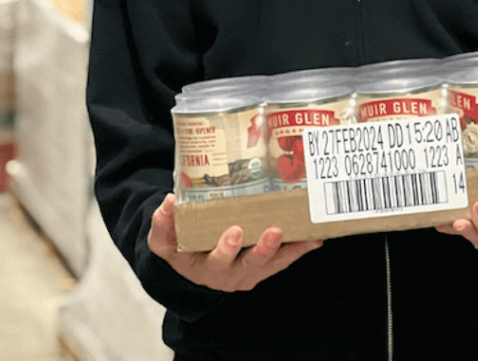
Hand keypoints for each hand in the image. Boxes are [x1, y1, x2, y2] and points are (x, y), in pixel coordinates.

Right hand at [147, 193, 322, 291]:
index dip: (226, 249)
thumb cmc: (179, 247)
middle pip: (250, 265)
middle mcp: (230, 274)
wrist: (192, 264)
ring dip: (289, 250)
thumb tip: (168, 202)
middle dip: (263, 249)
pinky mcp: (264, 266)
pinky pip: (284, 260)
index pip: (216, 261)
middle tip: (274, 231)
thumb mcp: (163, 240)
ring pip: (272, 263)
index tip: (235, 230)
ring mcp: (250, 271)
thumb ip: (162, 225)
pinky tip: (315, 238)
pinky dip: (299, 249)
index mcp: (205, 267)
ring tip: (305, 236)